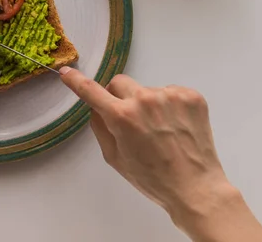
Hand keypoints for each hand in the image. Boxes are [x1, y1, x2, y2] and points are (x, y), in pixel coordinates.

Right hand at [59, 68, 261, 241]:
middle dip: (118, 97)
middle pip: (119, 83)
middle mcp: (144, 100)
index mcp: (121, 117)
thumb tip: (96, 107)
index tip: (66, 72)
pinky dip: (169, 106)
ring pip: (146, 89)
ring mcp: (170, 96)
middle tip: (129, 120)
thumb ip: (100, 127)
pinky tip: (175, 126)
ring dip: (147, 104)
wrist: (196, 188)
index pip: (91, 91)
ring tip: (161, 130)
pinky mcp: (191, 96)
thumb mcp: (114, 157)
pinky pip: (169, 92)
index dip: (75, 80)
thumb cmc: (151, 178)